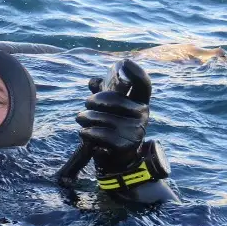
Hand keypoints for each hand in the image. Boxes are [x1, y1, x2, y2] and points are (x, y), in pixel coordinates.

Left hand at [76, 58, 150, 172]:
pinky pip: (98, 133)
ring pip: (100, 117)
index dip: (136, 72)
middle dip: (92, 101)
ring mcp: (135, 130)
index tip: (124, 63)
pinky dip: (86, 132)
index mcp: (140, 103)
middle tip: (86, 106)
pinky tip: (85, 134)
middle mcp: (142, 115)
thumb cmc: (112, 128)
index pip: (143, 84)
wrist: (118, 162)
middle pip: (110, 99)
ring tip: (82, 121)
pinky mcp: (125, 145)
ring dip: (85, 119)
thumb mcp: (110, 110)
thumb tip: (93, 81)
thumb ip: (103, 93)